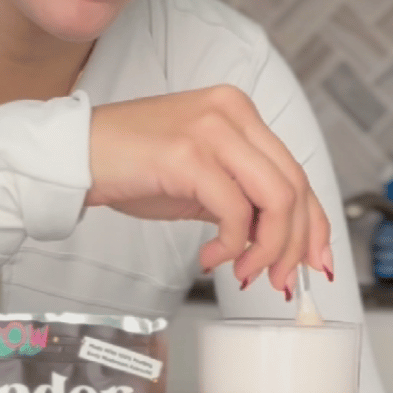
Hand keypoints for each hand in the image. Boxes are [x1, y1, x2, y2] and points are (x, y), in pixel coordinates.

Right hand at [87, 84, 330, 291]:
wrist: (77, 154)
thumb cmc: (132, 165)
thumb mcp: (200, 178)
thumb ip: (242, 198)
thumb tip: (279, 242)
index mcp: (238, 111)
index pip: (295, 171)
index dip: (314, 222)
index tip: (315, 260)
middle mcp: (231, 112)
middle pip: (294, 186)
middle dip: (294, 245)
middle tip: (278, 280)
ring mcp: (211, 129)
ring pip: (276, 198)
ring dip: (268, 249)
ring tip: (245, 273)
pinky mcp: (189, 154)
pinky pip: (234, 212)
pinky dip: (231, 246)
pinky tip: (211, 258)